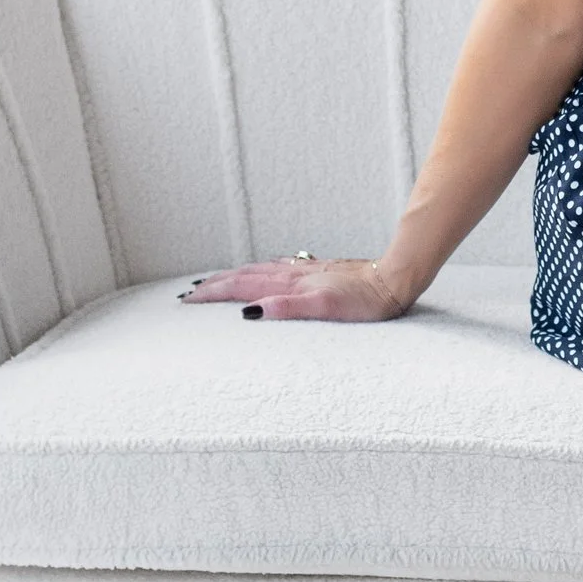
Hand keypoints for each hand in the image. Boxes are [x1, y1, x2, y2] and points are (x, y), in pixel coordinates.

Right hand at [179, 257, 415, 321]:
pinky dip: (262, 271)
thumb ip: (288, 307)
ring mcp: (306, 271)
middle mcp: (294, 273)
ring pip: (260, 270)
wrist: (394, 279)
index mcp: (290, 283)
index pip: (241, 286)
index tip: (187, 298)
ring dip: (234, 275)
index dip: (213, 292)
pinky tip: (266, 272)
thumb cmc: (365, 299)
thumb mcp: (326, 307)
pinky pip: (280, 269)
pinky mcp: (320, 272)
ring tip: (216, 281)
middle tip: (190, 291)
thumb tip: (249, 312)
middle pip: (244, 275)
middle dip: (215, 283)